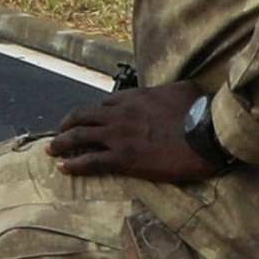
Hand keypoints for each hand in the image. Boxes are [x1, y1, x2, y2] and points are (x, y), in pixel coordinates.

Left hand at [41, 82, 229, 187]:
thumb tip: (174, 91)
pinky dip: (73, 164)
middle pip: (82, 116)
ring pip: (79, 136)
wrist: (207, 135)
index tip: (87, 121)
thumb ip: (168, 91)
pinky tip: (62, 168)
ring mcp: (119, 136)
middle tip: (59, 132)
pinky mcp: (124, 158)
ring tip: (51, 149)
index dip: (92, 114)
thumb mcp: (183, 90)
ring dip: (61, 142)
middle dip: (67, 124)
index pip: (103, 104)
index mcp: (134, 97)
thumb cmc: (201, 112)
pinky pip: (90, 161)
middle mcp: (120, 114)